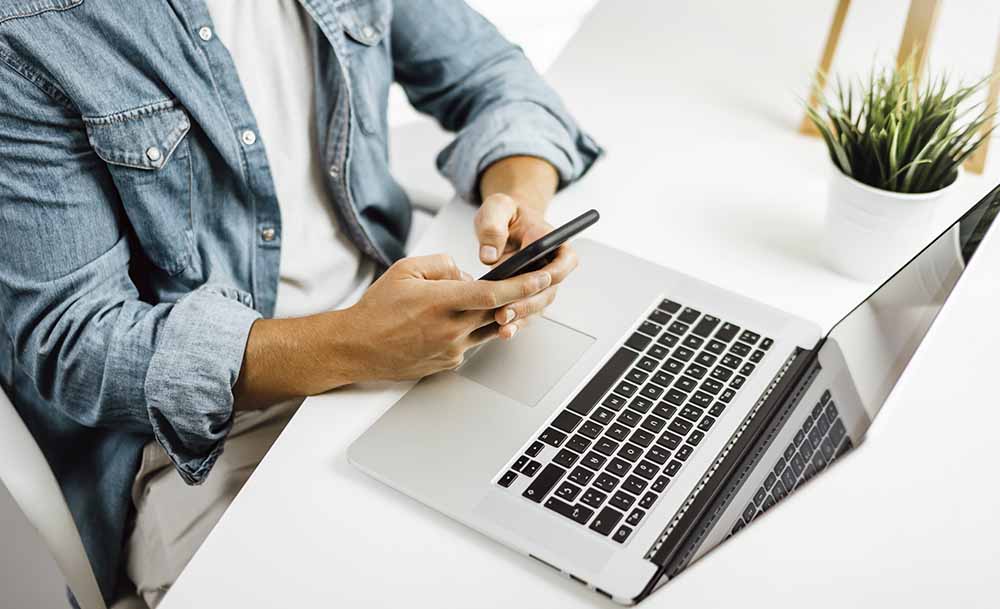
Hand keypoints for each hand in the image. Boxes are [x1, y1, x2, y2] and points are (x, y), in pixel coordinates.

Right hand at [332, 254, 549, 381]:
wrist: (356, 346)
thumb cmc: (377, 309)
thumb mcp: (406, 269)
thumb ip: (442, 264)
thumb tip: (465, 273)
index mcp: (442, 301)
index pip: (493, 293)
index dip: (522, 285)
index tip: (541, 277)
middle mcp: (451, 328)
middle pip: (498, 313)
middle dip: (517, 300)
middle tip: (530, 286)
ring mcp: (452, 349)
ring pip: (487, 330)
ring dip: (493, 317)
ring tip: (478, 304)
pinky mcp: (448, 362)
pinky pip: (470, 344)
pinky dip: (469, 331)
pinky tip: (449, 324)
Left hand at [475, 193, 577, 334]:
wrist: (502, 223)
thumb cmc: (505, 213)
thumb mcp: (497, 208)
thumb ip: (493, 226)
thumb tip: (489, 255)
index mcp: (554, 242)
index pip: (563, 263)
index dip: (551, 275)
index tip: (535, 283)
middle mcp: (551, 266)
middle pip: (549, 290)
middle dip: (529, 304)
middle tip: (507, 312)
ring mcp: (538, 283)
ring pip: (536, 306)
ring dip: (521, 317)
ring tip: (502, 326)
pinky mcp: (524, 295)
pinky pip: (523, 312)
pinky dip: (514, 323)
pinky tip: (500, 331)